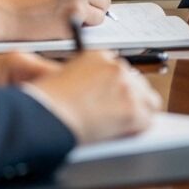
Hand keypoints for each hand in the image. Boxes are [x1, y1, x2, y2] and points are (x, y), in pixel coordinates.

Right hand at [0, 0, 113, 42]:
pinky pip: (86, 30)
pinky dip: (78, 32)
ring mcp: (76, 6)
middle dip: (95, 8)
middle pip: (105, 0)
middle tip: (80, 14)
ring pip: (100, 16)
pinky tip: (62, 29)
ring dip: (88, 21)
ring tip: (69, 21)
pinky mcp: (70, 25)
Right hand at [27, 51, 160, 144]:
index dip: (118, 89)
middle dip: (130, 100)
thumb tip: (100, 91)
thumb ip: (83, 76)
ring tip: (120, 124)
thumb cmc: (43, 103)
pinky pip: (147, 120)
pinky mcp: (131, 108)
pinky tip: (122, 132)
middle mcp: (116, 67)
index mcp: (99, 56)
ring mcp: (126, 87)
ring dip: (137, 113)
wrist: (41, 116)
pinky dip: (136, 129)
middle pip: (138, 84)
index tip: (113, 100)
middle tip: (117, 115)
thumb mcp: (58, 76)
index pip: (122, 70)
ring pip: (148, 101)